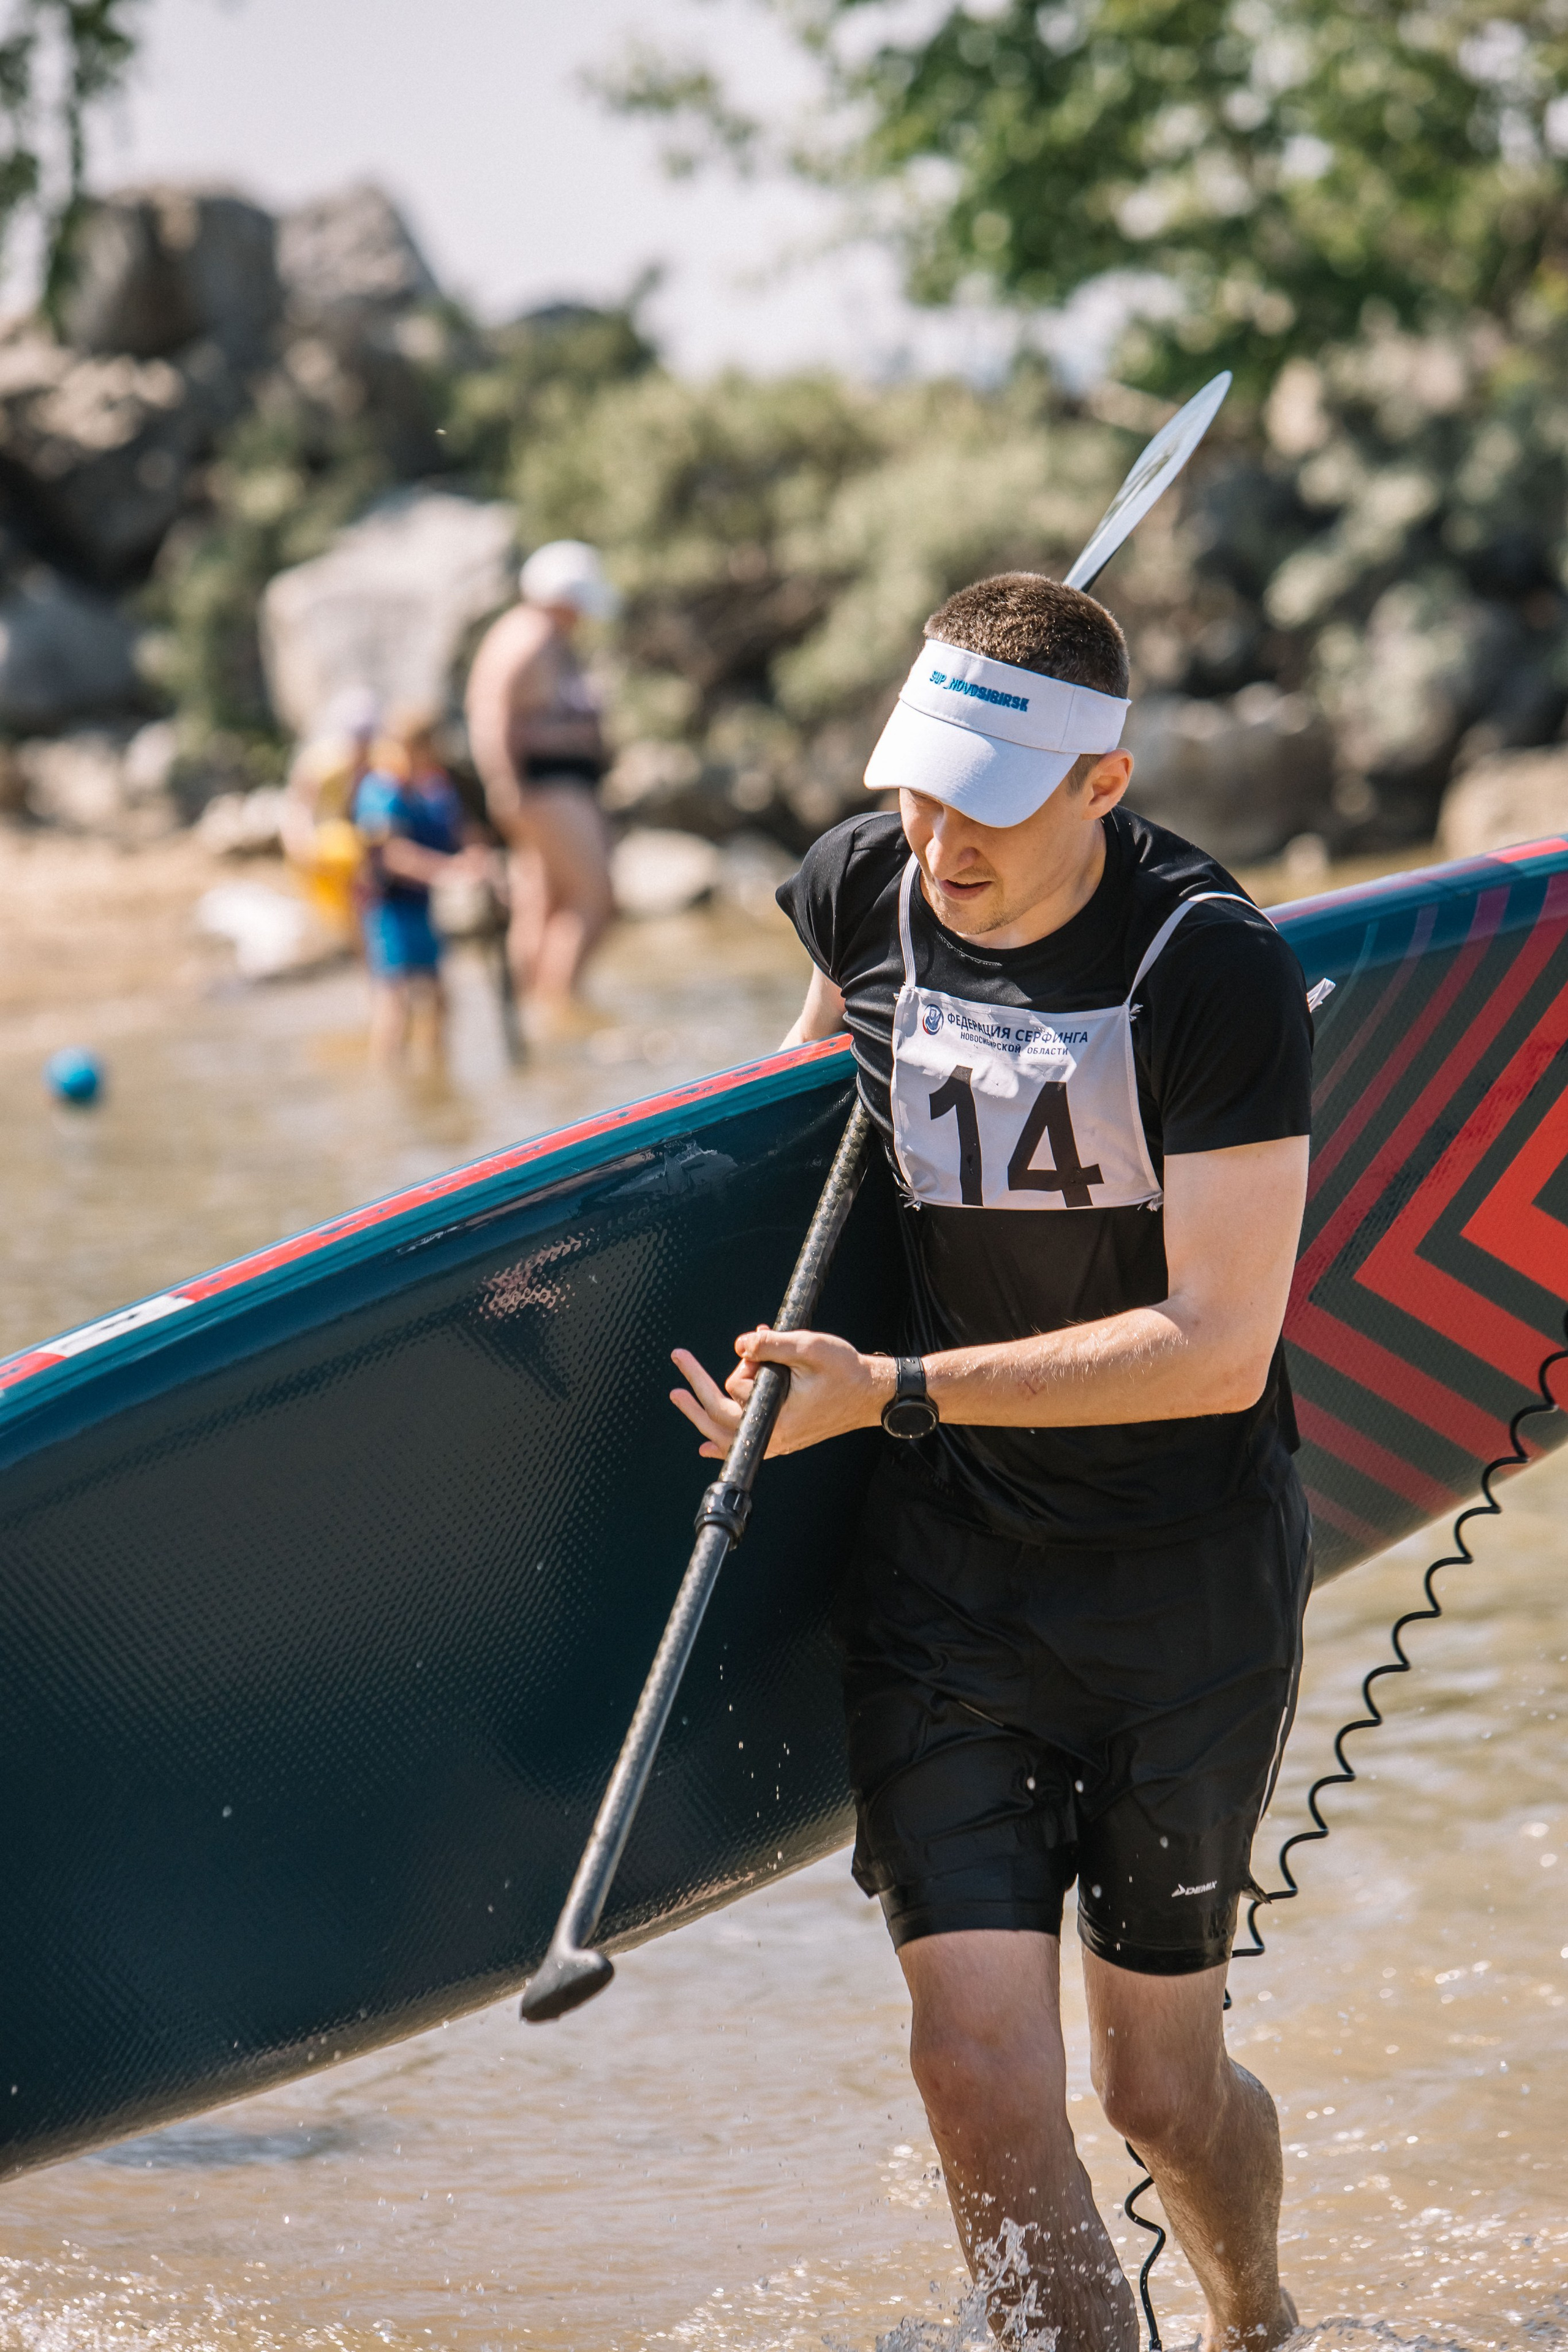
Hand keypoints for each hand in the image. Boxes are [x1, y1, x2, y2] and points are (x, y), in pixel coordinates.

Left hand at [669, 1328, 891, 1459]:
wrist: (872, 1394)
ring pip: (730, 1430)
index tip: (683, 1356)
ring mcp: (779, 1440)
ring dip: (710, 1406)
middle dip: (697, 1387)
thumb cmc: (846, 1371)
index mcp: (778, 1419)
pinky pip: (746, 1442)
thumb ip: (771, 1346)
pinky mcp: (784, 1437)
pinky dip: (725, 1439)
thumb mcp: (808, 1348)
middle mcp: (775, 1437)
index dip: (715, 1372)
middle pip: (720, 1419)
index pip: (731, 1396)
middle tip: (678, 1359)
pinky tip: (706, 1446)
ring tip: (684, 1393)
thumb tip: (739, 1347)